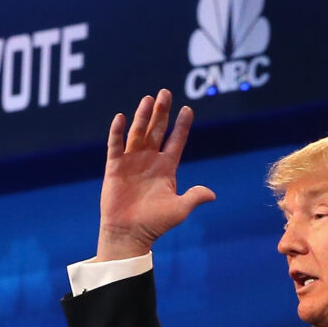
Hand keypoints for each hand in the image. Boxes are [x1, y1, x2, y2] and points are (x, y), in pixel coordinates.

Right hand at [98, 90, 215, 259]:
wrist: (129, 234)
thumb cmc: (155, 223)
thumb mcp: (179, 209)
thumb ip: (194, 197)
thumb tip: (212, 194)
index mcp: (166, 168)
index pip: (176, 141)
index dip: (182, 125)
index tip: (188, 109)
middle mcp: (149, 160)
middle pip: (157, 130)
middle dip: (162, 112)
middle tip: (165, 93)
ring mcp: (131, 162)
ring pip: (138, 133)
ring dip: (143, 116)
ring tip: (148, 99)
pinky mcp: (114, 167)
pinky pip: (115, 145)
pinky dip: (117, 132)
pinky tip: (120, 117)